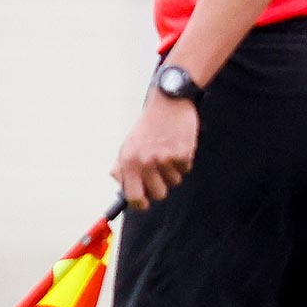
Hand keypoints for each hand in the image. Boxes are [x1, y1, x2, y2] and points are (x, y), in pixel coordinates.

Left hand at [112, 94, 198, 208]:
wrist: (168, 102)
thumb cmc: (148, 125)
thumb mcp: (128, 144)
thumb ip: (122, 167)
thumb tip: (121, 188)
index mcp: (129, 161)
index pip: (133, 196)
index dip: (140, 203)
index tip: (144, 203)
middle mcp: (145, 162)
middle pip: (159, 194)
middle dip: (161, 186)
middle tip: (161, 173)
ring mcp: (165, 159)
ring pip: (174, 182)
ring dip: (173, 172)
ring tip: (169, 153)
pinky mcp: (182, 154)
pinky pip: (186, 169)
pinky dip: (184, 161)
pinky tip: (178, 146)